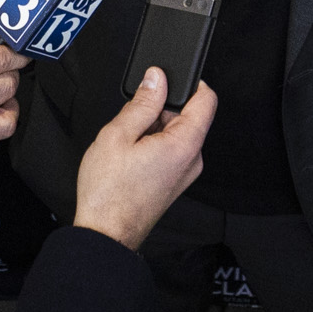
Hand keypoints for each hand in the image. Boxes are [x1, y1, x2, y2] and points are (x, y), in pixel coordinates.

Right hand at [72, 69, 215, 250]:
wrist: (105, 232)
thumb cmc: (109, 192)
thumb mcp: (118, 135)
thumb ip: (142, 103)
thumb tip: (157, 79)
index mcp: (185, 145)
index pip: (207, 100)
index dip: (190, 83)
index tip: (167, 79)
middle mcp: (192, 160)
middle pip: (188, 116)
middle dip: (161, 110)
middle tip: (132, 120)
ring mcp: (184, 173)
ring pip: (176, 134)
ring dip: (153, 129)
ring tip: (127, 144)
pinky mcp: (174, 182)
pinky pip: (171, 151)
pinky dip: (152, 145)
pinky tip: (129, 157)